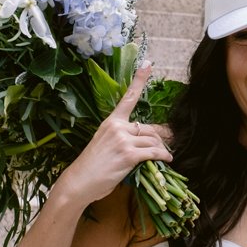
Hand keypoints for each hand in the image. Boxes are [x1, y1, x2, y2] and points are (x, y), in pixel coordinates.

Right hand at [53, 64, 173, 210]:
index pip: (128, 97)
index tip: (148, 64)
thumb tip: (144, 139)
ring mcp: (122, 140)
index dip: (140, 80)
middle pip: (149, 128)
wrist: (79, 182)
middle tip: (164, 149)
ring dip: (161, 150)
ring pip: (153, 140)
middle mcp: (117, 127)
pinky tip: (167, 161)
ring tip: (164, 158)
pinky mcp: (128, 154)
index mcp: (110, 121)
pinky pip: (153, 152)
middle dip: (159, 140)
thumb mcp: (104, 144)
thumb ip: (122, 137)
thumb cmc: (91, 166)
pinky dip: (163, 157)